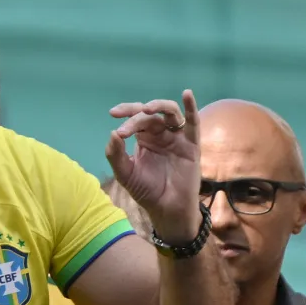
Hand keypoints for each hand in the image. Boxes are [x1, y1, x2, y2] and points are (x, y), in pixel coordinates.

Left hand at [106, 90, 202, 243]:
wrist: (166, 209)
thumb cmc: (146, 191)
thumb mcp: (125, 174)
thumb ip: (115, 155)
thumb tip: (112, 133)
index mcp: (144, 138)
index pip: (135, 119)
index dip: (125, 113)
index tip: (113, 114)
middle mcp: (161, 134)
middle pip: (150, 115)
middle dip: (135, 118)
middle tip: (124, 129)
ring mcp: (177, 138)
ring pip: (170, 113)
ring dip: (159, 106)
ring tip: (146, 109)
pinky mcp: (191, 145)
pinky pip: (193, 123)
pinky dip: (191, 107)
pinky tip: (187, 94)